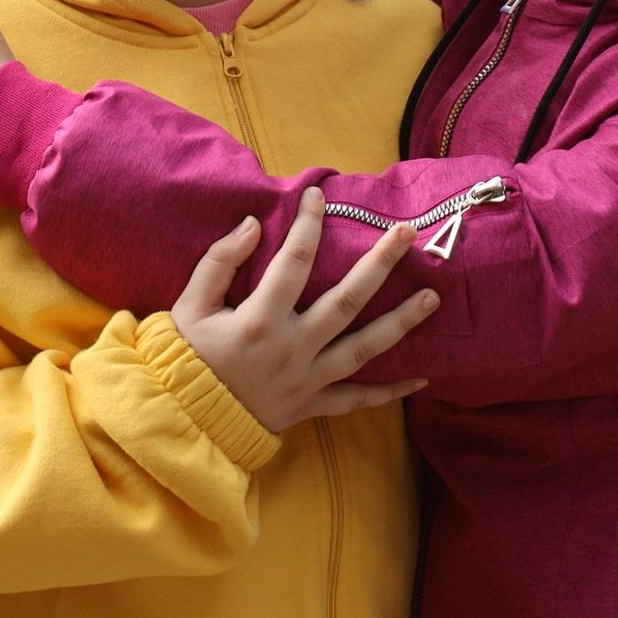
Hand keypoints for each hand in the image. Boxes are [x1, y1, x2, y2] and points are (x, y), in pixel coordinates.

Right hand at [172, 190, 437, 433]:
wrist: (184, 420)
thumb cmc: (186, 357)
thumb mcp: (190, 305)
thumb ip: (220, 261)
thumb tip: (253, 224)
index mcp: (259, 319)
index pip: (293, 260)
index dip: (308, 223)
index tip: (319, 196)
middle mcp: (292, 347)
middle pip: (347, 300)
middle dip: (380, 264)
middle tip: (408, 234)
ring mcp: (307, 379)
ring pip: (364, 349)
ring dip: (401, 323)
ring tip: (432, 298)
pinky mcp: (312, 404)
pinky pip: (358, 400)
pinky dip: (390, 392)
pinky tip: (421, 379)